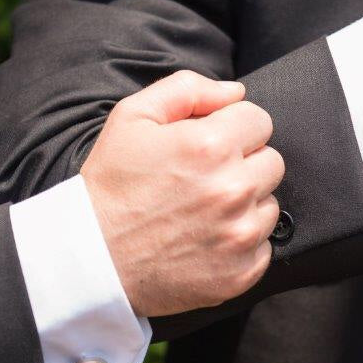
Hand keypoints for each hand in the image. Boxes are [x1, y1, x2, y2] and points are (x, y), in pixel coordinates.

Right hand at [81, 70, 283, 316]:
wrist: (91, 258)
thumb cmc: (110, 186)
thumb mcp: (131, 117)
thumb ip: (186, 89)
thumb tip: (235, 92)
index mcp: (210, 146)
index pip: (258, 120)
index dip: (232, 127)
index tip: (208, 144)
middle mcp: (232, 190)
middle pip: (271, 161)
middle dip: (243, 163)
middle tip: (203, 178)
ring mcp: (239, 235)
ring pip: (269, 204)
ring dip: (245, 204)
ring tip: (201, 210)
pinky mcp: (240, 273)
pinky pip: (263, 247)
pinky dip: (240, 243)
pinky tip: (204, 240)